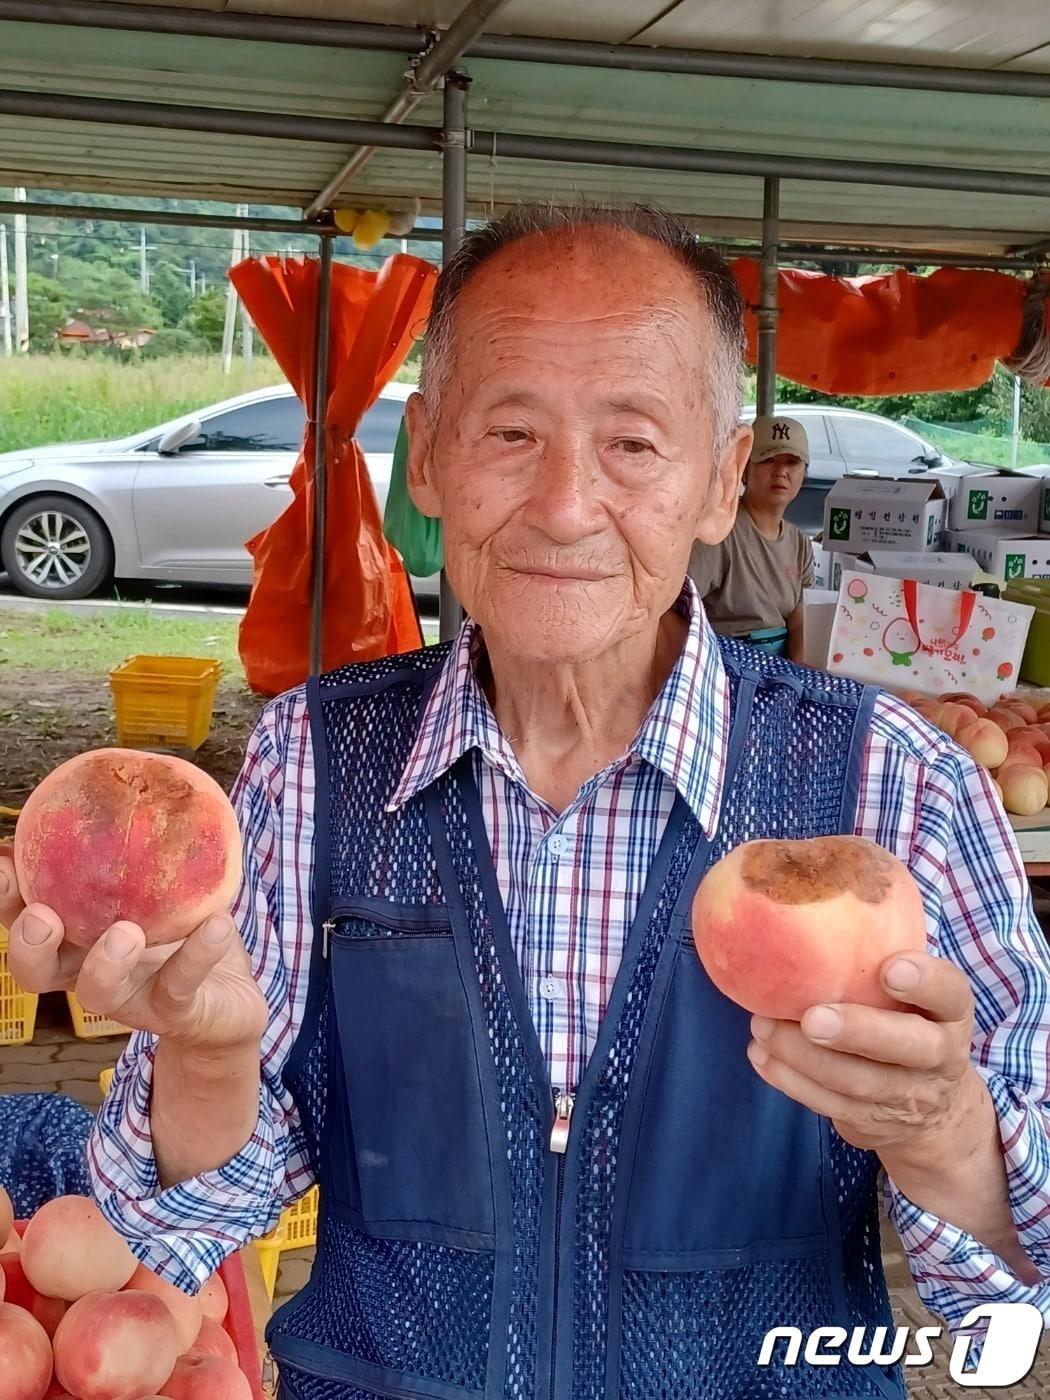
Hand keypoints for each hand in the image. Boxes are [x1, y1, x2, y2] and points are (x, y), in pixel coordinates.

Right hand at [0, 853, 265, 1054]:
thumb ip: (145, 843)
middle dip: (28, 945)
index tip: (3, 860)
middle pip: (37, 970)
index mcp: (78, 935)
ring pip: (99, 991)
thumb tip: (133, 776)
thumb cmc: (186, 930)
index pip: (25, 916)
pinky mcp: (176, 1011)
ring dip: (106, 961)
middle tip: (39, 916)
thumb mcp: (165, 882)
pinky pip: (181, 984)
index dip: (6, 894)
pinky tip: (217, 923)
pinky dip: (198, 953)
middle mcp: (90, 970)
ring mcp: (131, 997)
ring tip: (126, 931)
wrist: (231, 1003)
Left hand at [746, 951, 976, 1161]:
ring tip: (762, 1027)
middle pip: (907, 1048)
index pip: (950, 993)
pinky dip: (790, 1081)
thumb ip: (879, 952)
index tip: (890, 967)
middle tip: (811, 1016)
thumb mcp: (910, 987)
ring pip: (859, 1083)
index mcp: (950, 1013)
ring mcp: (907, 1095)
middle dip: (857, 1032)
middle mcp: (938, 1056)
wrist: (931, 1106)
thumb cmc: (904, 1017)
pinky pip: (830, 1105)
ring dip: (804, 1057)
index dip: (925, 982)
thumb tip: (805, 882)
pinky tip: (760, 1055)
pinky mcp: (872, 1122)